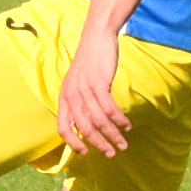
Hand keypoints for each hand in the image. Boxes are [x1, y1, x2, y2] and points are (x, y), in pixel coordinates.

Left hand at [57, 26, 131, 158]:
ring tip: (124, 144)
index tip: (87, 153)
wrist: (97, 36)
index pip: (63, 129)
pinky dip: (119, 119)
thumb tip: (87, 124)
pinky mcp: (99, 82)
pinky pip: (109, 108)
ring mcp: (84, 89)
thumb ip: (79, 102)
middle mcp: (71, 95)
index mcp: (64, 97)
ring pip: (99, 120)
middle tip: (112, 154)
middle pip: (84, 128)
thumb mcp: (78, 83)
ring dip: (113, 135)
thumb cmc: (90, 61)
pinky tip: (127, 126)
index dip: (73, 144)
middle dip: (99, 144)